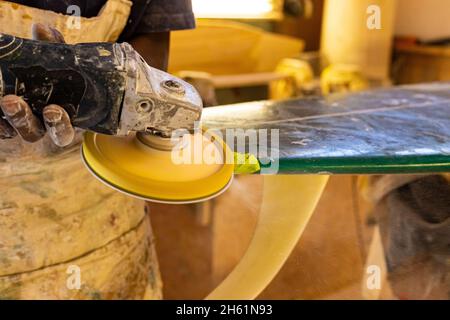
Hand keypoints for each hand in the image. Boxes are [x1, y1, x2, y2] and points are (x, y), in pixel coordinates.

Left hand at [0, 24, 74, 146]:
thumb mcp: (59, 61)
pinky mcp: (4, 121)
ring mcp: (19, 125)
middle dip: (22, 120)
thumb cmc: (57, 74)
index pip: (62, 133)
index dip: (59, 125)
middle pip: (32, 133)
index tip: (52, 109)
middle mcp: (39, 126)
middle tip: (11, 101)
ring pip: (12, 130)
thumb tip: (40, 29)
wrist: (38, 76)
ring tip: (3, 98)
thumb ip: (53, 48)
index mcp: (61, 118)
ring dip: (7, 117)